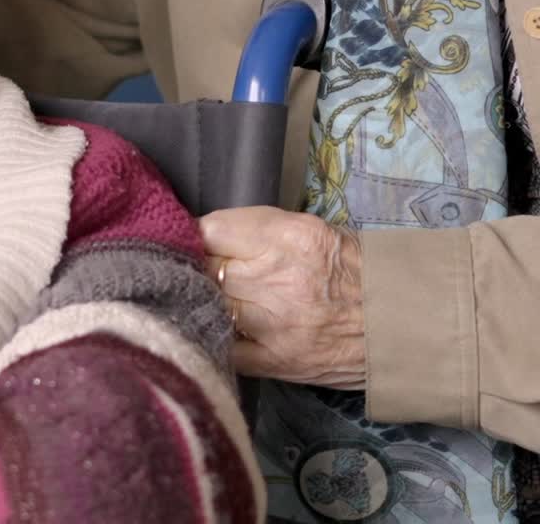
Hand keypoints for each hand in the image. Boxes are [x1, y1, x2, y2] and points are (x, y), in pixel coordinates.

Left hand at [201, 206, 364, 387]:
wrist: (396, 324)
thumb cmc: (351, 268)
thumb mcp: (310, 229)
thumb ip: (259, 230)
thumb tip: (207, 234)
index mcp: (290, 237)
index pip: (213, 229)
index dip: (196, 232)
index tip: (194, 237)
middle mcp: (278, 278)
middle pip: (205, 267)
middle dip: (197, 265)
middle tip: (200, 267)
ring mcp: (273, 325)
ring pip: (209, 305)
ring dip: (203, 300)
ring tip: (206, 295)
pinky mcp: (273, 362)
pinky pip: (223, 346)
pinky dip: (214, 336)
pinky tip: (216, 327)